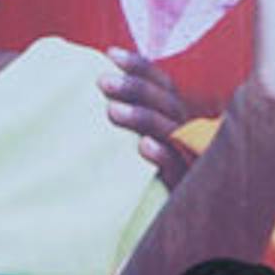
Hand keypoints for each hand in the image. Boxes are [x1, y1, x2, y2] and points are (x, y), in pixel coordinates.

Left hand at [100, 49, 195, 186]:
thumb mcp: (128, 142)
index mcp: (172, 116)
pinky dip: (161, 155)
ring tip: (112, 111)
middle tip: (102, 81)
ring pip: (170, 129)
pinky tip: (143, 147)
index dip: (139, 66)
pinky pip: (176, 167)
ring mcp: (187, 156)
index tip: (109, 54)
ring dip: (142, 117)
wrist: (171, 221)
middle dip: (135, 86)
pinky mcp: (183, 184)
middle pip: (166, 100)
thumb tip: (87, 91)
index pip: (161, 84)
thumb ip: (118, 115)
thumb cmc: (137, 175)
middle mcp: (183, 131)